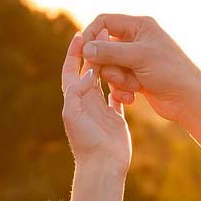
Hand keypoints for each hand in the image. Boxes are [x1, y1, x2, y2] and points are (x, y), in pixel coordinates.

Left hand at [60, 31, 129, 179]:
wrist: (102, 166)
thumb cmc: (86, 143)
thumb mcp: (74, 115)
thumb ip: (77, 92)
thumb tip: (88, 71)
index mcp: (74, 99)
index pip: (71, 70)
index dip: (74, 52)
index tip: (81, 34)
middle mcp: (86, 101)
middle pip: (88, 70)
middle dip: (94, 52)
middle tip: (104, 34)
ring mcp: (101, 109)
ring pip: (105, 80)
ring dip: (110, 64)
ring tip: (118, 47)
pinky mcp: (115, 117)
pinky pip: (119, 95)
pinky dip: (123, 83)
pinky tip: (130, 70)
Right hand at [77, 13, 200, 119]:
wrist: (189, 99)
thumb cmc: (170, 72)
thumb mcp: (139, 57)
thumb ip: (110, 51)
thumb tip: (85, 48)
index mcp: (139, 26)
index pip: (104, 21)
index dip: (91, 34)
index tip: (83, 50)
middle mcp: (136, 40)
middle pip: (102, 47)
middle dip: (107, 64)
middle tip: (117, 75)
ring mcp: (134, 59)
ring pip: (108, 66)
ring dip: (117, 79)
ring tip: (134, 86)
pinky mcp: (135, 77)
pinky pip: (116, 81)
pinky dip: (121, 89)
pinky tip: (133, 96)